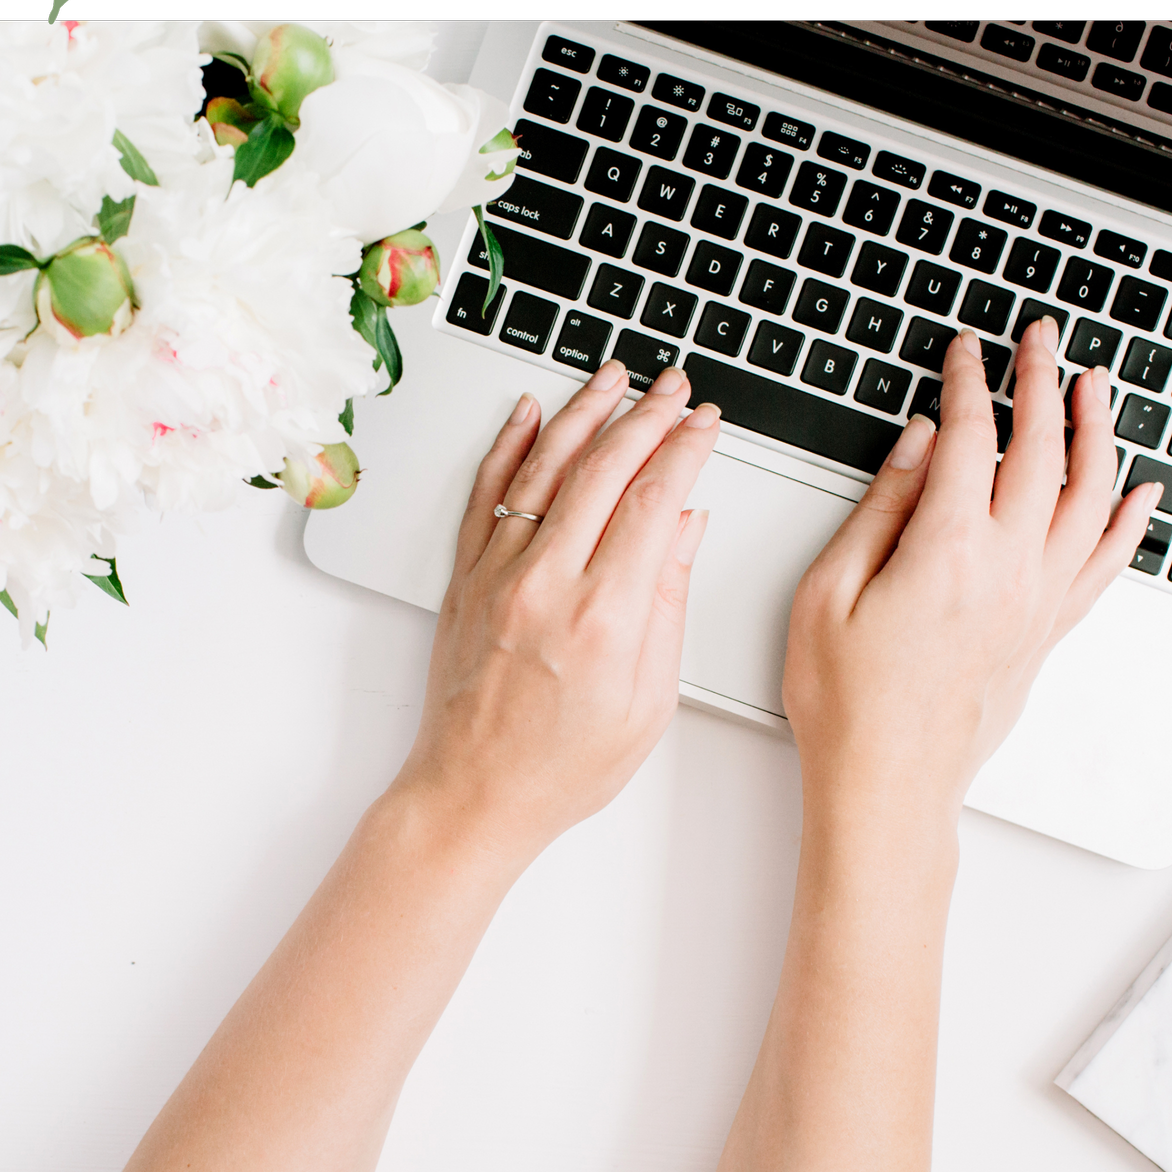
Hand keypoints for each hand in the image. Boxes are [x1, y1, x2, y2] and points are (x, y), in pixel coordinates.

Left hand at [391, 359, 720, 864]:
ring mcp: (498, 576)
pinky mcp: (466, 578)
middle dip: (646, 416)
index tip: (706, 423)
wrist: (472, 794)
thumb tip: (685, 527)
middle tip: (673, 387)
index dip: (685, 450)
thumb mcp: (649, 701)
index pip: (654, 501)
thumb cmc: (562, 767)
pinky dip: (508, 447)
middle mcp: (546, 585)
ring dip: (583, 413)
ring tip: (613, 377)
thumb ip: (670, 605)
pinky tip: (529, 414)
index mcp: (604, 618)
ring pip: (543, 468)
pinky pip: (487, 495)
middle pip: (603, 470)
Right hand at [782, 318, 1160, 818]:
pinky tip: (1141, 494)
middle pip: (1042, 453)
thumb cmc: (848, 703)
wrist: (888, 785)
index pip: (972, 439)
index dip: (970, 384)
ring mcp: (1037, 603)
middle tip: (1040, 341)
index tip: (964, 352)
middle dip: (1042, 385)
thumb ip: (881, 508)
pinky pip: (1104, 564)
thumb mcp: (828, 591)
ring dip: (1097, 434)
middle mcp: (1009, 571)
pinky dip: (1128, 523)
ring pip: (1089, 498)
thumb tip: (922, 445)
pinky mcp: (1046, 632)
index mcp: (948, 552)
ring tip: (1095, 388)